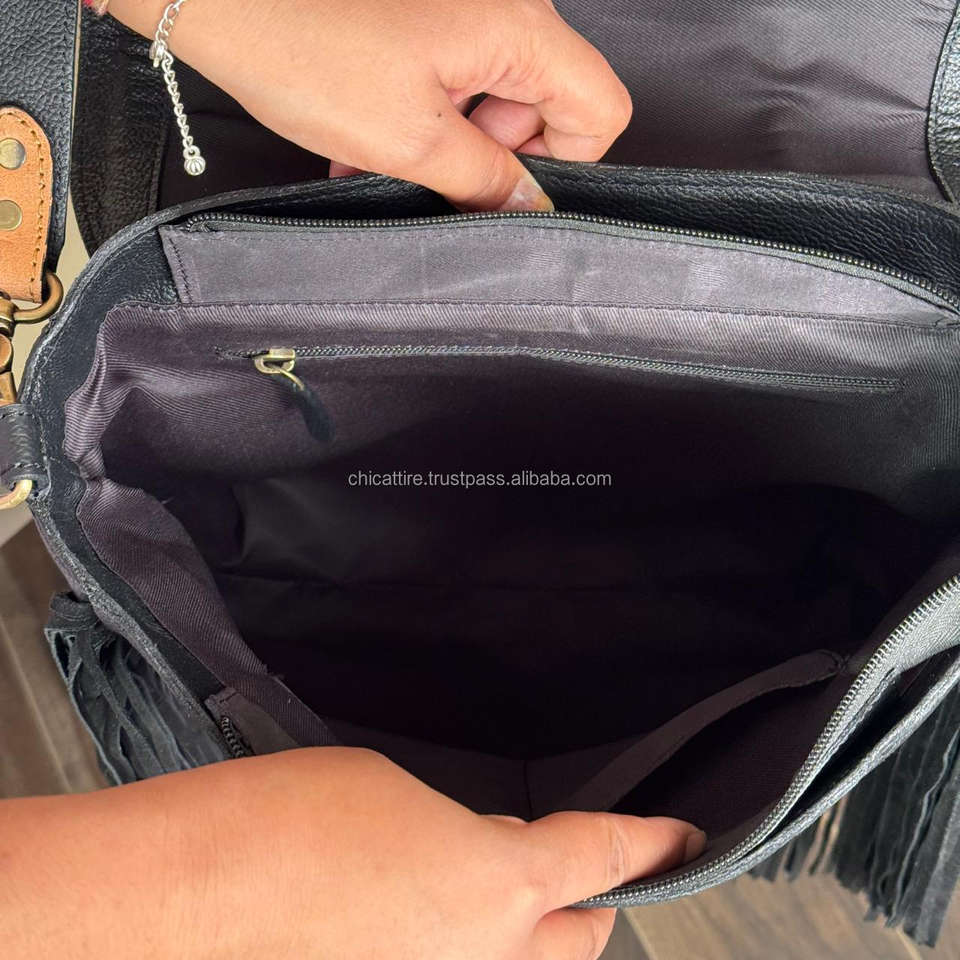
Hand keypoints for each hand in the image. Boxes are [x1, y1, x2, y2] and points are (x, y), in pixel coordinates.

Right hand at [5, 748, 703, 958]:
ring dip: (529, 930)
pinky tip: (426, 909)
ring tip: (498, 880)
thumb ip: (465, 835)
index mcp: (499, 888)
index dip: (652, 843)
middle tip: (584, 862)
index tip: (682, 835)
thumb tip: (486, 857)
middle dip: (591, 901)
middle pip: (580, 940)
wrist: (191, 894)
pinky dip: (468, 944)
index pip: (603, 858)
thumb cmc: (292, 821)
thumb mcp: (397, 795)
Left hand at [108, 0, 631, 210]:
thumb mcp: (410, 140)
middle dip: (491, 157)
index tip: (507, 193)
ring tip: (385, 163)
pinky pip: (453, 82)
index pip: (598, 109)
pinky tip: (372, 145)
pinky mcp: (429, 18)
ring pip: (491, 102)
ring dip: (446, 146)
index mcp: (518, 26)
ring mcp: (465, 11)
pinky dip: (423, 120)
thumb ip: (486, 180)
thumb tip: (533, 208)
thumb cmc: (304, 45)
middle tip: (433, 177)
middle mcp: (504, 7)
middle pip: (543, 108)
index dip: (563, 165)